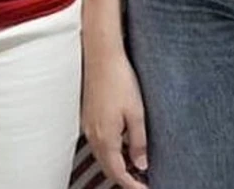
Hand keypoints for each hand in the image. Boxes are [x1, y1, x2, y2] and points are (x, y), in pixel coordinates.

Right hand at [81, 46, 149, 188]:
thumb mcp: (136, 113)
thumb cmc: (118, 79)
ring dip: (118, 165)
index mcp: (105, 137)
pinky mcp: (89, 117)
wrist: (101, 56)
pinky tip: (123, 146)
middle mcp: (93, 134)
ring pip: (103, 156)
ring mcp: (89, 125)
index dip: (132, 185)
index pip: (118, 173)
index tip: (144, 188)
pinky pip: (99, 142)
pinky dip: (111, 151)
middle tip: (142, 181)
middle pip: (108, 167)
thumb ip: (138, 142)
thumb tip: (141, 163)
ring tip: (136, 166)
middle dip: (124, 178)